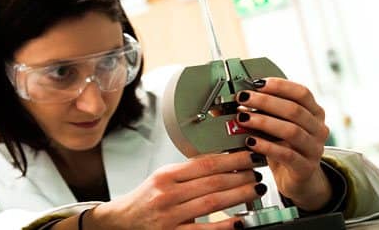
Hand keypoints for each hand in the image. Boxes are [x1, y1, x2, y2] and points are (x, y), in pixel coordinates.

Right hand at [90, 151, 264, 229]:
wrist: (121, 222)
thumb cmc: (143, 200)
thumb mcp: (161, 178)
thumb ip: (187, 172)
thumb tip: (221, 162)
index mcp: (165, 175)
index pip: (205, 163)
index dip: (231, 158)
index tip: (247, 155)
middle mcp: (167, 194)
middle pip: (212, 181)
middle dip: (240, 174)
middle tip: (257, 170)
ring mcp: (170, 216)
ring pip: (212, 202)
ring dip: (239, 194)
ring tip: (255, 188)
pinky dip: (224, 224)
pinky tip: (240, 220)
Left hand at [235, 77, 331, 210]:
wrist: (298, 179)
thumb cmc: (284, 147)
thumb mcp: (276, 125)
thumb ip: (262, 111)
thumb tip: (233, 98)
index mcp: (315, 113)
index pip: (302, 93)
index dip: (280, 86)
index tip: (257, 83)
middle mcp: (318, 129)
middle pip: (294, 110)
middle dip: (266, 101)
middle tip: (243, 98)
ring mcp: (314, 149)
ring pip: (291, 131)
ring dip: (264, 122)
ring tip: (243, 118)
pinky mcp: (305, 167)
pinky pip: (286, 154)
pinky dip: (266, 146)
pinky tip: (250, 141)